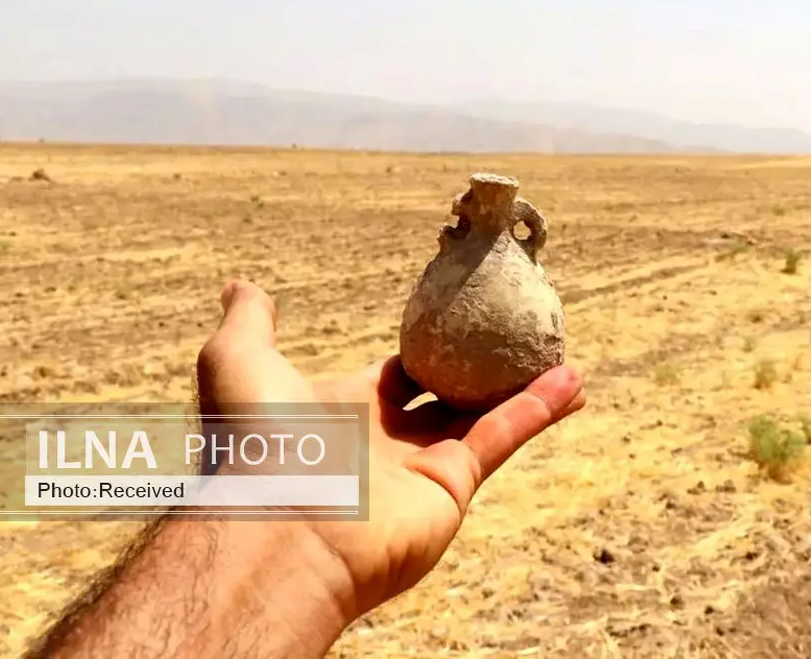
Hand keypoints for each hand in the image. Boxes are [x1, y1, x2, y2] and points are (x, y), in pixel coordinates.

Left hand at [195, 279, 585, 619]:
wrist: (277, 525)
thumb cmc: (254, 440)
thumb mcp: (238, 360)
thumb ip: (250, 322)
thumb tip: (242, 284)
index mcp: (344, 410)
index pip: (396, 373)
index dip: (426, 347)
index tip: (459, 320)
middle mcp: (386, 440)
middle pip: (449, 394)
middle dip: (483, 370)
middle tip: (520, 338)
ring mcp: (422, 466)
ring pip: (486, 415)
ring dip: (527, 388)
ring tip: (564, 358)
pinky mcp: (453, 486)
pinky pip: (502, 437)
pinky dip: (538, 409)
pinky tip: (572, 381)